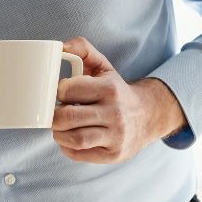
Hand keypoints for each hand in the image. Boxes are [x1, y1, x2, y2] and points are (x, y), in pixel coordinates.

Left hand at [53, 37, 185, 163]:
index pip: (68, 90)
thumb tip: (61, 47)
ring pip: (74, 139)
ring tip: (61, 127)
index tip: (59, 95)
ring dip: (59, 134)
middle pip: (67, 117)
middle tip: (55, 114)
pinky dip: (67, 148)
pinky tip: (70, 139)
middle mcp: (115, 113)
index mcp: (110, 89)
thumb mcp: (104, 67)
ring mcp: (116, 136)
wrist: (147, 116)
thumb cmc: (115, 91)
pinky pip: (79, 154)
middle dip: (53, 116)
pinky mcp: (113, 154)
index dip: (57, 93)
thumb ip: (83, 49)